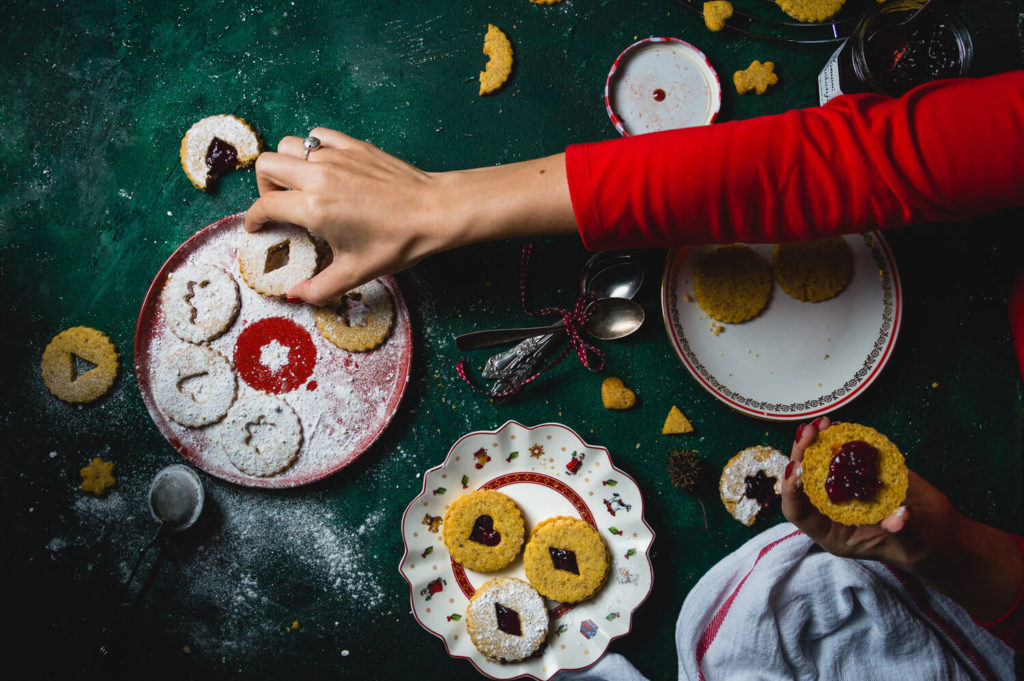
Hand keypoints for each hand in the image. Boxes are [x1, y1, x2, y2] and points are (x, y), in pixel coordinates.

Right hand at [244, 128, 450, 304]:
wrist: (434, 212)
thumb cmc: (398, 242)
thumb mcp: (356, 272)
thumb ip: (320, 288)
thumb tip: (295, 297)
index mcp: (314, 207)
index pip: (265, 205)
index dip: (254, 218)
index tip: (257, 226)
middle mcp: (319, 176)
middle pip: (267, 166)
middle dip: (264, 186)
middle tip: (278, 204)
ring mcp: (336, 156)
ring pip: (290, 146)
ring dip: (286, 164)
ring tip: (299, 185)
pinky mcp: (354, 145)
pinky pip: (318, 136)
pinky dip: (312, 148)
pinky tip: (324, 166)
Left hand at [781, 416, 955, 570]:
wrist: (938, 531)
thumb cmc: (920, 547)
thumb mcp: (912, 544)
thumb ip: (902, 531)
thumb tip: (900, 518)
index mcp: (831, 531)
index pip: (799, 512)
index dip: (793, 492)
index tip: (798, 472)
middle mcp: (830, 507)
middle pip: (803, 480)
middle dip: (801, 456)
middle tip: (808, 434)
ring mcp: (844, 487)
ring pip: (818, 463)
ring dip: (816, 441)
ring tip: (821, 424)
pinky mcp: (860, 471)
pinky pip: (843, 453)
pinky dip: (840, 438)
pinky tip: (840, 426)